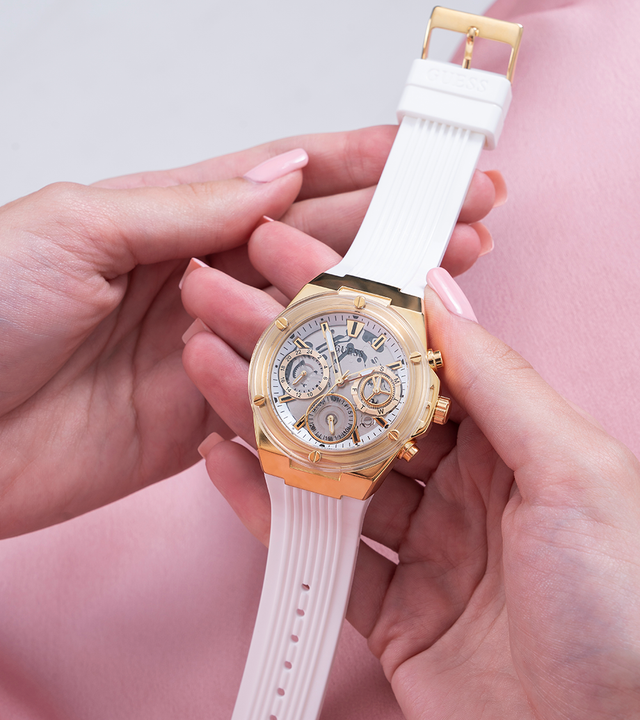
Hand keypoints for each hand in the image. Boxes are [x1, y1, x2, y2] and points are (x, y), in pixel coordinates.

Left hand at [1, 127, 451, 537]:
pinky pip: (279, 397)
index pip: (284, 183)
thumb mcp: (76, 229)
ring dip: (377, 304)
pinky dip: (324, 382)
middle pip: (316, 250)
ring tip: (445, 283)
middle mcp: (200, 281)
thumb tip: (279, 176)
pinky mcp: (203, 419)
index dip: (358, 165)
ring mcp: (209, 352)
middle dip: (395, 230)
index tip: (422, 155)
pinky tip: (374, 366)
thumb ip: (183, 207)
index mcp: (171, 219)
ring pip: (311, 323)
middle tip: (467, 219)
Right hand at [185, 229, 639, 719]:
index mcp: (515, 442)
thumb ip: (501, 385)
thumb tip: (441, 301)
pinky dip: (266, 507)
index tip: (294, 258)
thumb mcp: (578, 475)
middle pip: (359, 405)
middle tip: (222, 298)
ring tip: (205, 366)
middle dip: (289, 347)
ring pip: (328, 470)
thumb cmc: (624, 621)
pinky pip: (318, 548)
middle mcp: (466, 486)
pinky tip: (222, 462)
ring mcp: (424, 548)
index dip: (354, 304)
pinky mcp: (389, 609)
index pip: (417, 354)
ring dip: (264, 417)